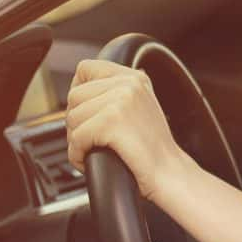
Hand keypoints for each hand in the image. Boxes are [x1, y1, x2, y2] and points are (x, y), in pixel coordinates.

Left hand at [66, 60, 186, 199]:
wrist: (170, 174)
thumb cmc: (153, 150)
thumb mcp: (139, 107)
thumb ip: (116, 92)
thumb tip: (80, 87)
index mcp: (135, 77)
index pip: (86, 68)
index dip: (79, 91)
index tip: (88, 113)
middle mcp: (129, 83)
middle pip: (74, 96)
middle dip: (78, 121)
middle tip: (95, 139)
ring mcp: (121, 100)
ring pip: (72, 118)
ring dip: (77, 140)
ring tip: (97, 149)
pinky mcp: (111, 121)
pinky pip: (75, 138)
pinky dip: (77, 155)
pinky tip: (92, 160)